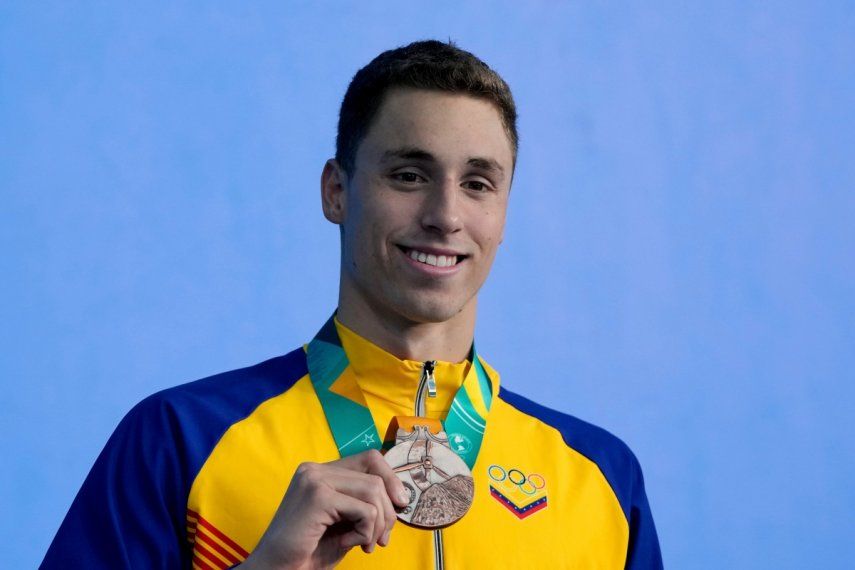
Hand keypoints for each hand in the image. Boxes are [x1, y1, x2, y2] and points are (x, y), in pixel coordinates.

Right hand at [238, 449, 409, 569]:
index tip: (399, 505)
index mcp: (319, 471)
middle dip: (386, 511)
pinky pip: (364, 510)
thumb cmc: (310, 550)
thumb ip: (363, 502)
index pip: (369, 459)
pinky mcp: (318, 497)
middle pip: (375, 476)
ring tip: (366, 544)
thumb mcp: (343, 520)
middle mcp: (315, 469)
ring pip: (373, 491)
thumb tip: (401, 496)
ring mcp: (315, 480)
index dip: (390, 479)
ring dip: (378, 524)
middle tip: (380, 539)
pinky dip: (365, 532)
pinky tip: (348, 544)